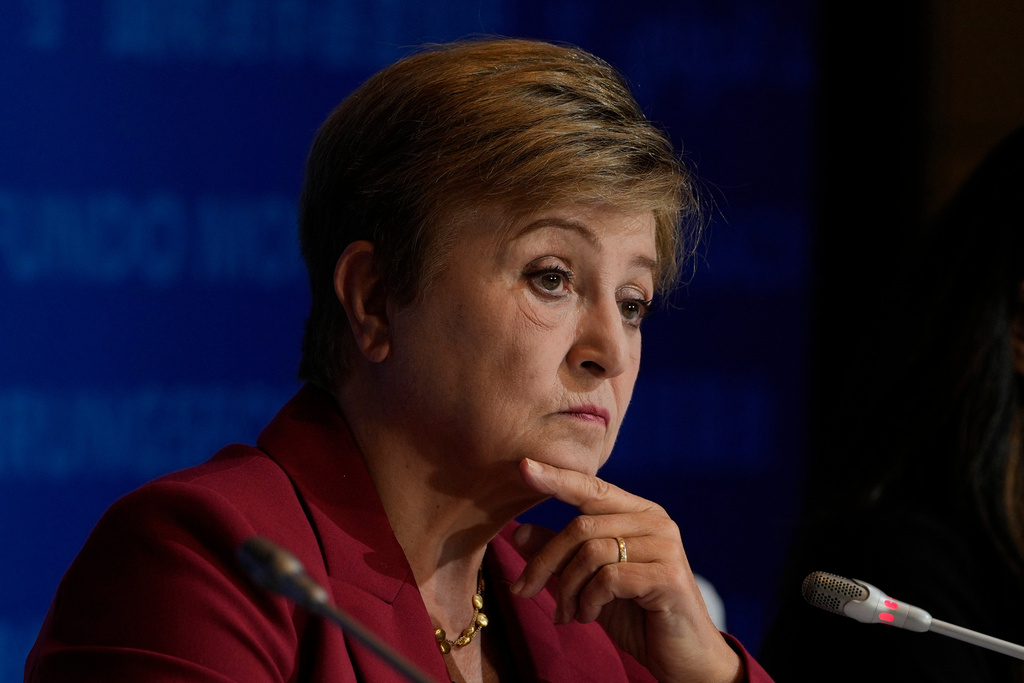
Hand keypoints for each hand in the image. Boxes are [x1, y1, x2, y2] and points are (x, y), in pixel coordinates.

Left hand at [510, 458, 742, 682]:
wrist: (684, 657)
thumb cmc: (637, 616)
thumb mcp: (589, 582)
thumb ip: (561, 554)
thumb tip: (518, 532)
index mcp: (638, 513)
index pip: (592, 488)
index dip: (557, 477)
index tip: (523, 466)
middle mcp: (655, 521)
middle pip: (580, 527)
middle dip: (544, 562)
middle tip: (523, 590)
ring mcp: (665, 547)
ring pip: (590, 553)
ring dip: (566, 589)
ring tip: (566, 613)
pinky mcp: (668, 576)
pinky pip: (608, 578)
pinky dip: (588, 601)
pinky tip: (589, 616)